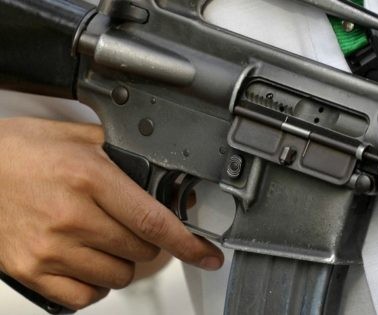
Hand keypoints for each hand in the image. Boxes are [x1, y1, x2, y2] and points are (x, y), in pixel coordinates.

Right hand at [0, 117, 222, 309]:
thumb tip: (167, 186)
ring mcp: (50, 249)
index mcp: (89, 178)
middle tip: (132, 225)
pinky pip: (86, 295)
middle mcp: (70, 216)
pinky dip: (97, 281)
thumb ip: (129, 157)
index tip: (206, 254)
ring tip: (105, 238)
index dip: (187, 242)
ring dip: (123, 260)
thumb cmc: (25, 152)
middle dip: (148, 241)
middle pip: (141, 250)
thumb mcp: (80, 138)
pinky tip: (89, 260)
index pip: (153, 220)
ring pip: (118, 275)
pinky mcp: (32, 271)